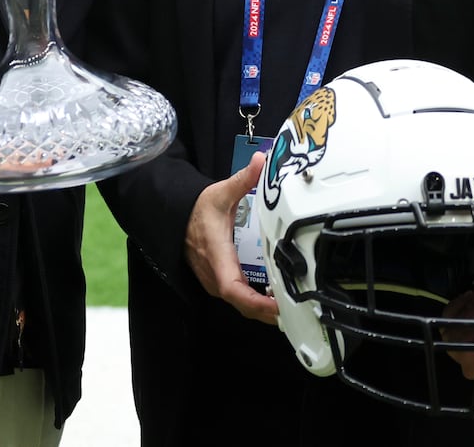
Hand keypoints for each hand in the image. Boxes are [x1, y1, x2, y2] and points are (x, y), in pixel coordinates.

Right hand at [185, 152, 278, 324]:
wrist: (175, 217)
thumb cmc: (197, 209)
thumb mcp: (221, 193)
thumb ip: (243, 179)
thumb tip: (261, 160)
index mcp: (218, 258)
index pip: (234, 290)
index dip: (257, 303)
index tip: (278, 306)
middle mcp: (216, 276)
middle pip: (243, 306)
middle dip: (269, 313)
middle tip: (298, 309)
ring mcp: (216, 282)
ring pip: (242, 306)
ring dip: (265, 311)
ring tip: (293, 306)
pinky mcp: (219, 282)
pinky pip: (240, 299)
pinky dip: (257, 303)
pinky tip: (276, 299)